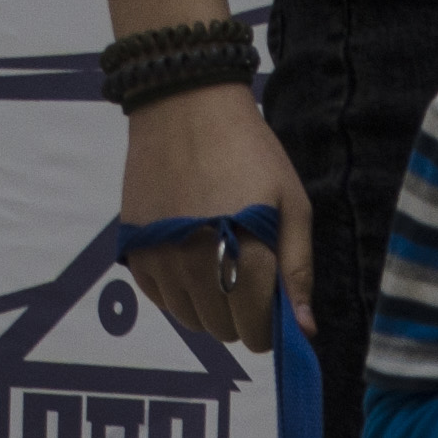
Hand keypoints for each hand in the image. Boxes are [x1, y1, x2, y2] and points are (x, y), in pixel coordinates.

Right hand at [118, 83, 309, 346]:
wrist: (185, 107)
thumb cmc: (250, 154)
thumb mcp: (292, 205)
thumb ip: (297, 270)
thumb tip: (304, 330)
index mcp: (245, 257)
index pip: (255, 330)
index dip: (269, 329)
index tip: (275, 312)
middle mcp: (197, 268)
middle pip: (223, 330)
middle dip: (242, 318)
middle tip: (250, 282)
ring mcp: (161, 261)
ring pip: (190, 320)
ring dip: (210, 308)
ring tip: (221, 268)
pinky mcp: (134, 251)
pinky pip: (161, 299)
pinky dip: (179, 292)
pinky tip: (192, 259)